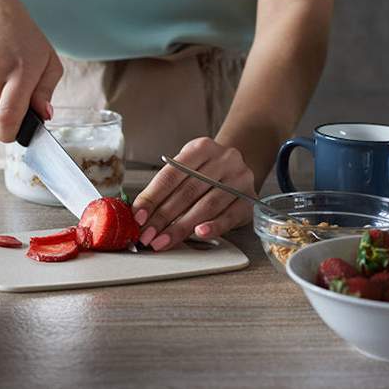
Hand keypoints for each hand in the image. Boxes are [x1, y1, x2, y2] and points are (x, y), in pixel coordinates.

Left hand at [131, 137, 255, 250]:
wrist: (238, 166)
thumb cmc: (206, 169)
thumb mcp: (187, 166)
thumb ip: (167, 186)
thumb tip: (141, 213)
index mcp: (201, 148)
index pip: (171, 174)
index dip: (152, 197)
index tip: (138, 216)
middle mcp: (223, 160)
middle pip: (188, 192)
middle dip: (163, 217)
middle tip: (147, 234)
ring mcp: (239, 180)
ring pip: (207, 206)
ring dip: (182, 227)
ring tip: (163, 240)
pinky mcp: (250, 200)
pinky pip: (230, 216)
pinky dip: (214, 226)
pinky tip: (199, 234)